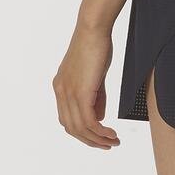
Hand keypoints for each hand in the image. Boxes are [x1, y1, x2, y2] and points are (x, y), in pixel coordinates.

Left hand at [52, 22, 121, 149]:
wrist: (93, 29)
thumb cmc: (96, 45)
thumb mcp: (94, 75)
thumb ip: (95, 96)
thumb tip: (99, 117)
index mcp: (61, 87)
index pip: (67, 119)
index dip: (82, 132)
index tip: (98, 137)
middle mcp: (61, 92)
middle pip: (72, 128)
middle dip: (90, 140)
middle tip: (107, 145)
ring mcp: (69, 93)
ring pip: (80, 128)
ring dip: (97, 139)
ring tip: (112, 141)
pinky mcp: (80, 92)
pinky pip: (89, 120)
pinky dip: (100, 131)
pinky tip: (110, 133)